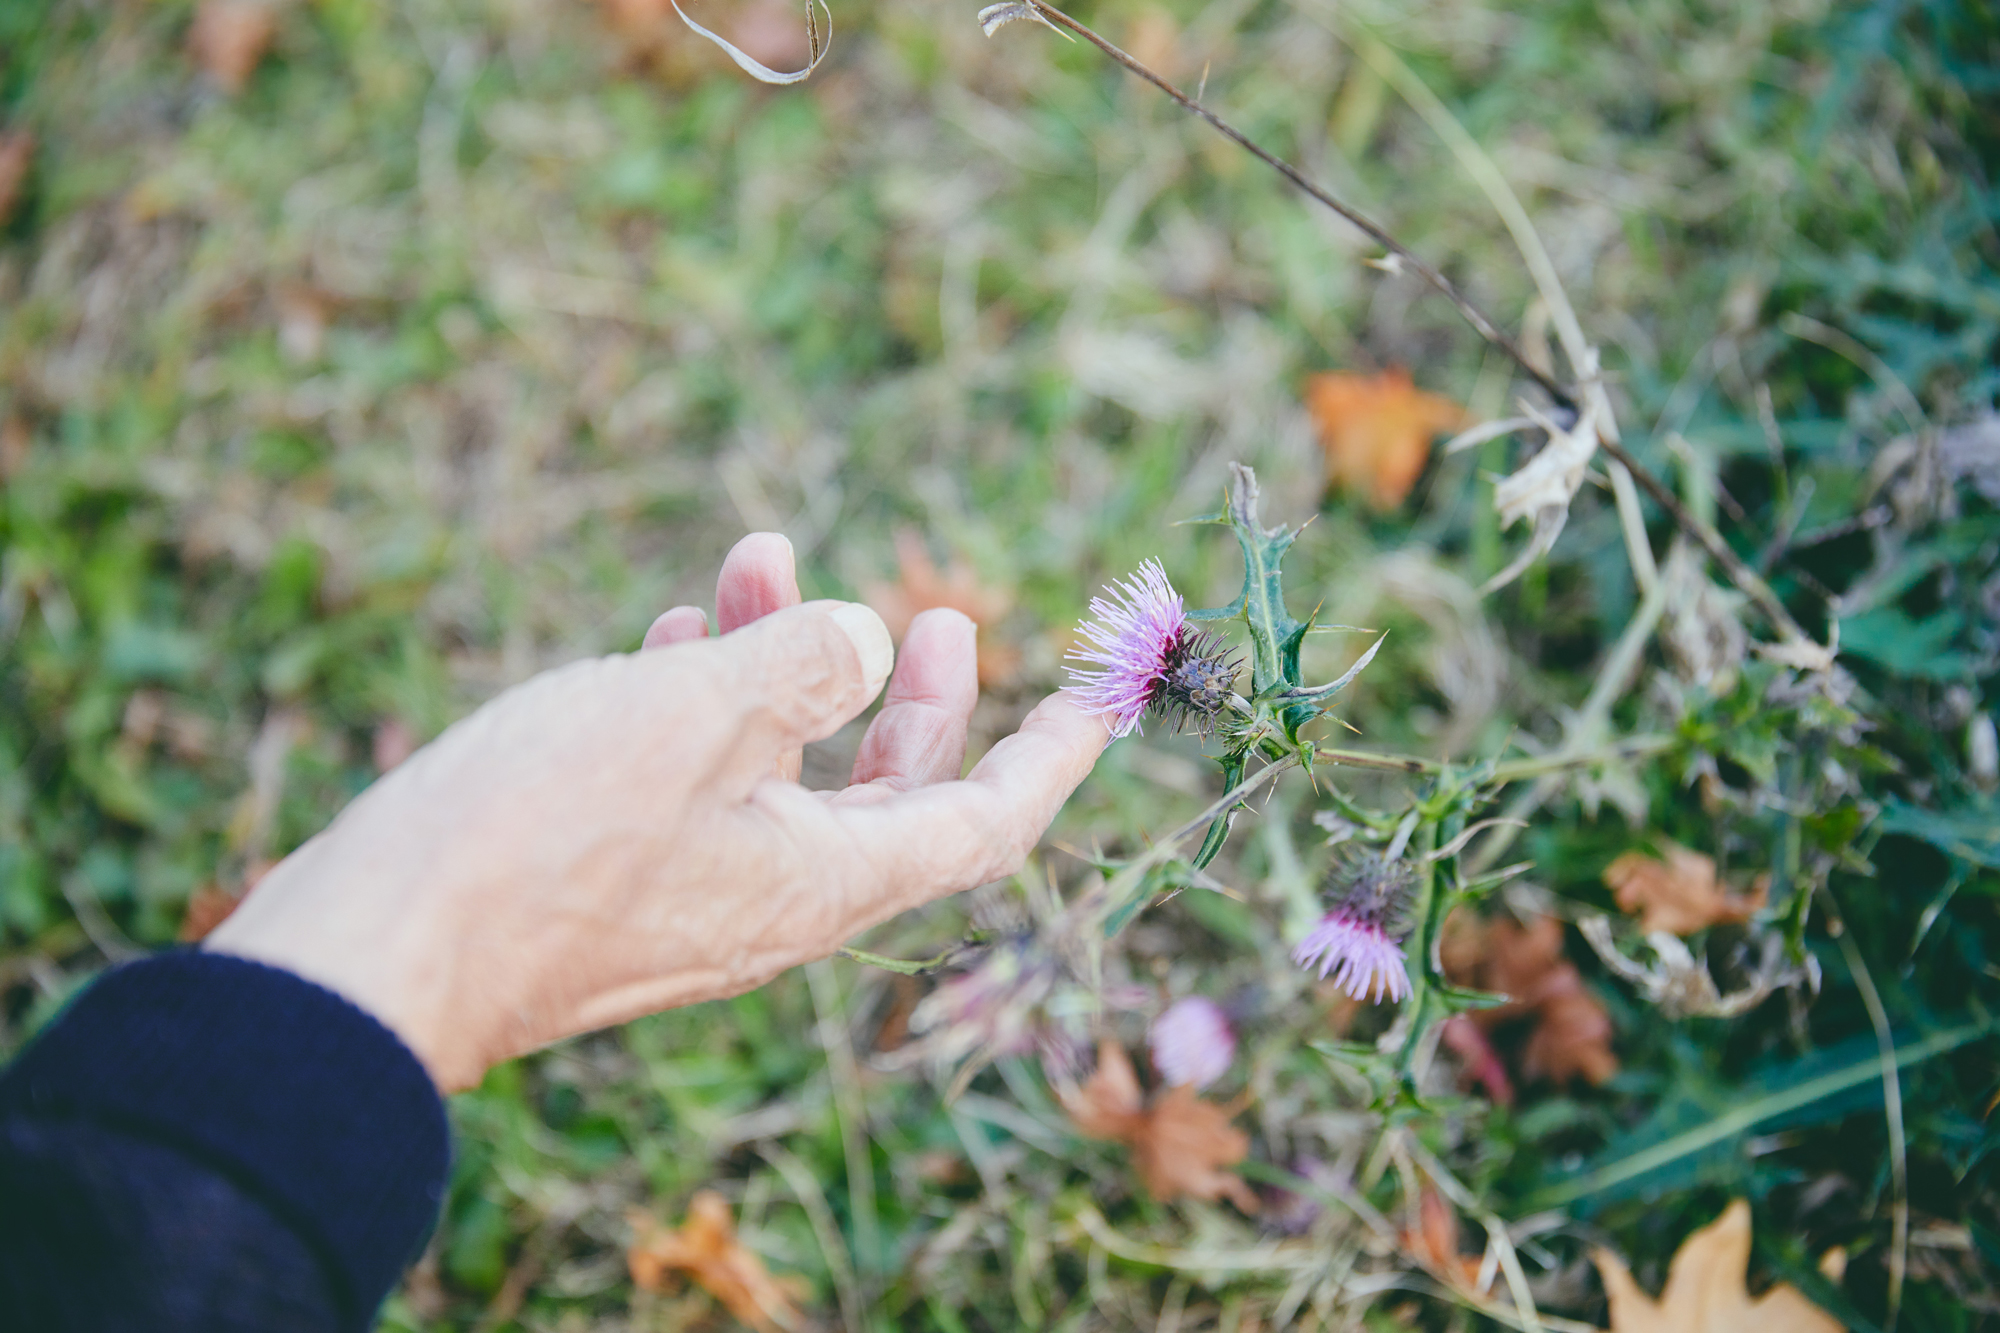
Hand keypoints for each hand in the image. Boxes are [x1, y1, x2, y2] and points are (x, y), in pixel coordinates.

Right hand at [207, 534, 1108, 1090]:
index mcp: (824, 879)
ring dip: (788, 667)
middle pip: (892, 795)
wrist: (375, 956)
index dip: (1050, 759)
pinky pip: (697, 785)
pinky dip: (706, 704)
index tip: (1096, 701)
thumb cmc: (540, 836)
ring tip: (763, 559)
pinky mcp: (614, 882)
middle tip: (936, 615)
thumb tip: (863, 638)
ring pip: (780, 771)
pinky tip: (674, 630)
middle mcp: (773, 899)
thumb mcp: (693, 717)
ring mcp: (692, 894)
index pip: (983, 825)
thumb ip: (799, 667)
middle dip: (919, 698)